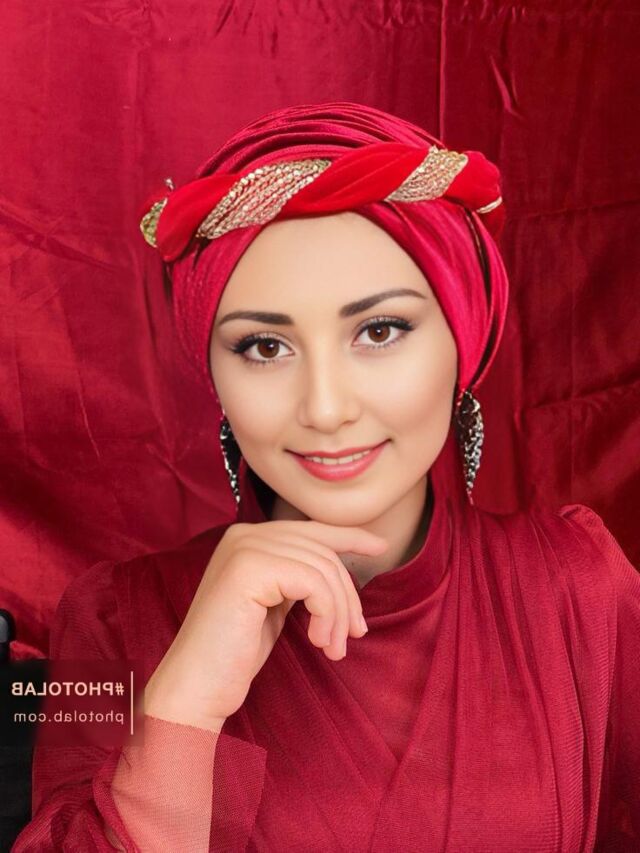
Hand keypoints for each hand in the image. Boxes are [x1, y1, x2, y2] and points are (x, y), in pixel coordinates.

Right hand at [144, 520, 386, 730]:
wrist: (196, 687)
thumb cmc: (234, 653)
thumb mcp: (274, 604)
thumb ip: (296, 577)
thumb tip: (340, 564)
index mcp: (247, 538)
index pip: (311, 529)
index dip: (349, 536)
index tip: (380, 546)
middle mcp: (243, 534)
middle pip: (322, 551)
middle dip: (347, 595)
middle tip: (354, 635)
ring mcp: (244, 548)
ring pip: (322, 569)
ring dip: (339, 614)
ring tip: (334, 648)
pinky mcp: (249, 568)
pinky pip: (313, 583)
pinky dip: (327, 614)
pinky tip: (318, 642)